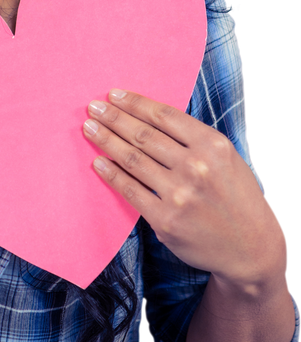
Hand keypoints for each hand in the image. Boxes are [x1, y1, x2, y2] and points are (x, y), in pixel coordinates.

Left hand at [82, 89, 283, 290]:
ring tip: (89, 128)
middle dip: (114, 118)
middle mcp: (197, 167)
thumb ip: (194, 140)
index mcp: (213, 145)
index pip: (164, 116)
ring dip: (106, 141)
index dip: (135, 103)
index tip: (114, 94)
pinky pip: (131, 191)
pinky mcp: (165, 220)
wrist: (251, 247)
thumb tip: (148, 119)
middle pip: (144, 135)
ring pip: (133, 160)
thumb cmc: (236, 198)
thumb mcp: (226, 159)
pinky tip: (98, 162)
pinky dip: (111, 174)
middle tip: (93, 107)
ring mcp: (180, 195)